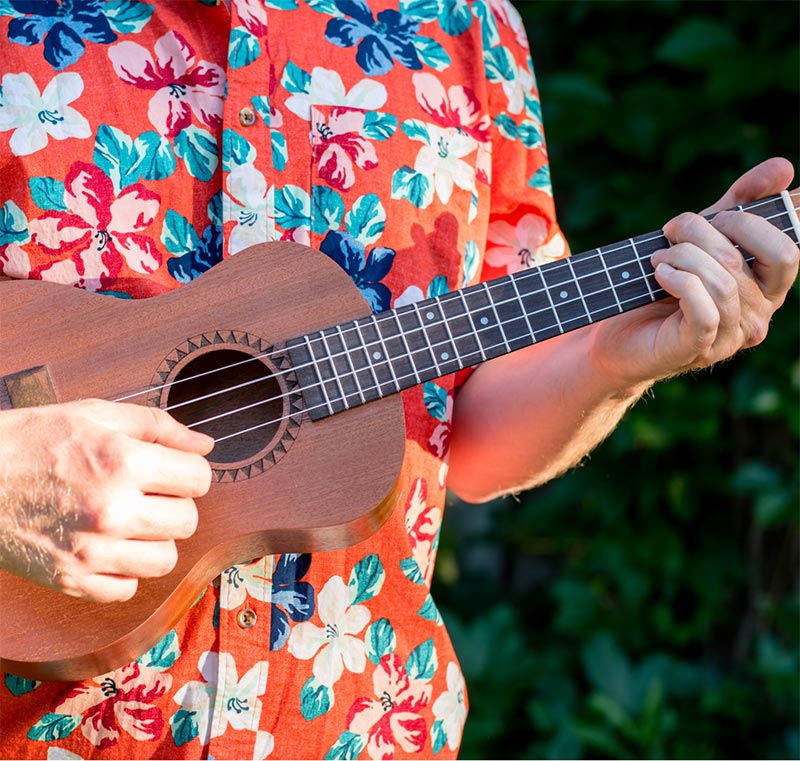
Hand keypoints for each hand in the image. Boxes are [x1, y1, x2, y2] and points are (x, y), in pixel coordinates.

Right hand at [0, 399, 213, 602]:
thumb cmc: (34, 439)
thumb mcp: (98, 414)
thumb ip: (160, 427)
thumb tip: (205, 445)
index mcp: (123, 462)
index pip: (199, 479)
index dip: (189, 471)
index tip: (173, 470)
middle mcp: (111, 509)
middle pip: (187, 521)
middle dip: (176, 504)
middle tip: (150, 494)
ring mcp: (90, 551)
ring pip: (164, 560)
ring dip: (155, 540)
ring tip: (131, 522)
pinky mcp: (69, 580)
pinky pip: (126, 589)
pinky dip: (124, 571)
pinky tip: (109, 547)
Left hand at [591, 157, 798, 389]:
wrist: (619, 333)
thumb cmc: (663, 283)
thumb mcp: (701, 236)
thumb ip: (740, 202)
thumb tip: (784, 168)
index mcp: (767, 286)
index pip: (788, 248)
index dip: (753, 221)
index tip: (715, 216)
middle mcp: (759, 314)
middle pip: (750, 259)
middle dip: (708, 232)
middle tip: (675, 231)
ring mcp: (731, 336)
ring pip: (724, 282)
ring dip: (682, 257)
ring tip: (657, 258)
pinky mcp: (700, 348)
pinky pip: (705, 310)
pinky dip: (679, 282)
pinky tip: (660, 275)